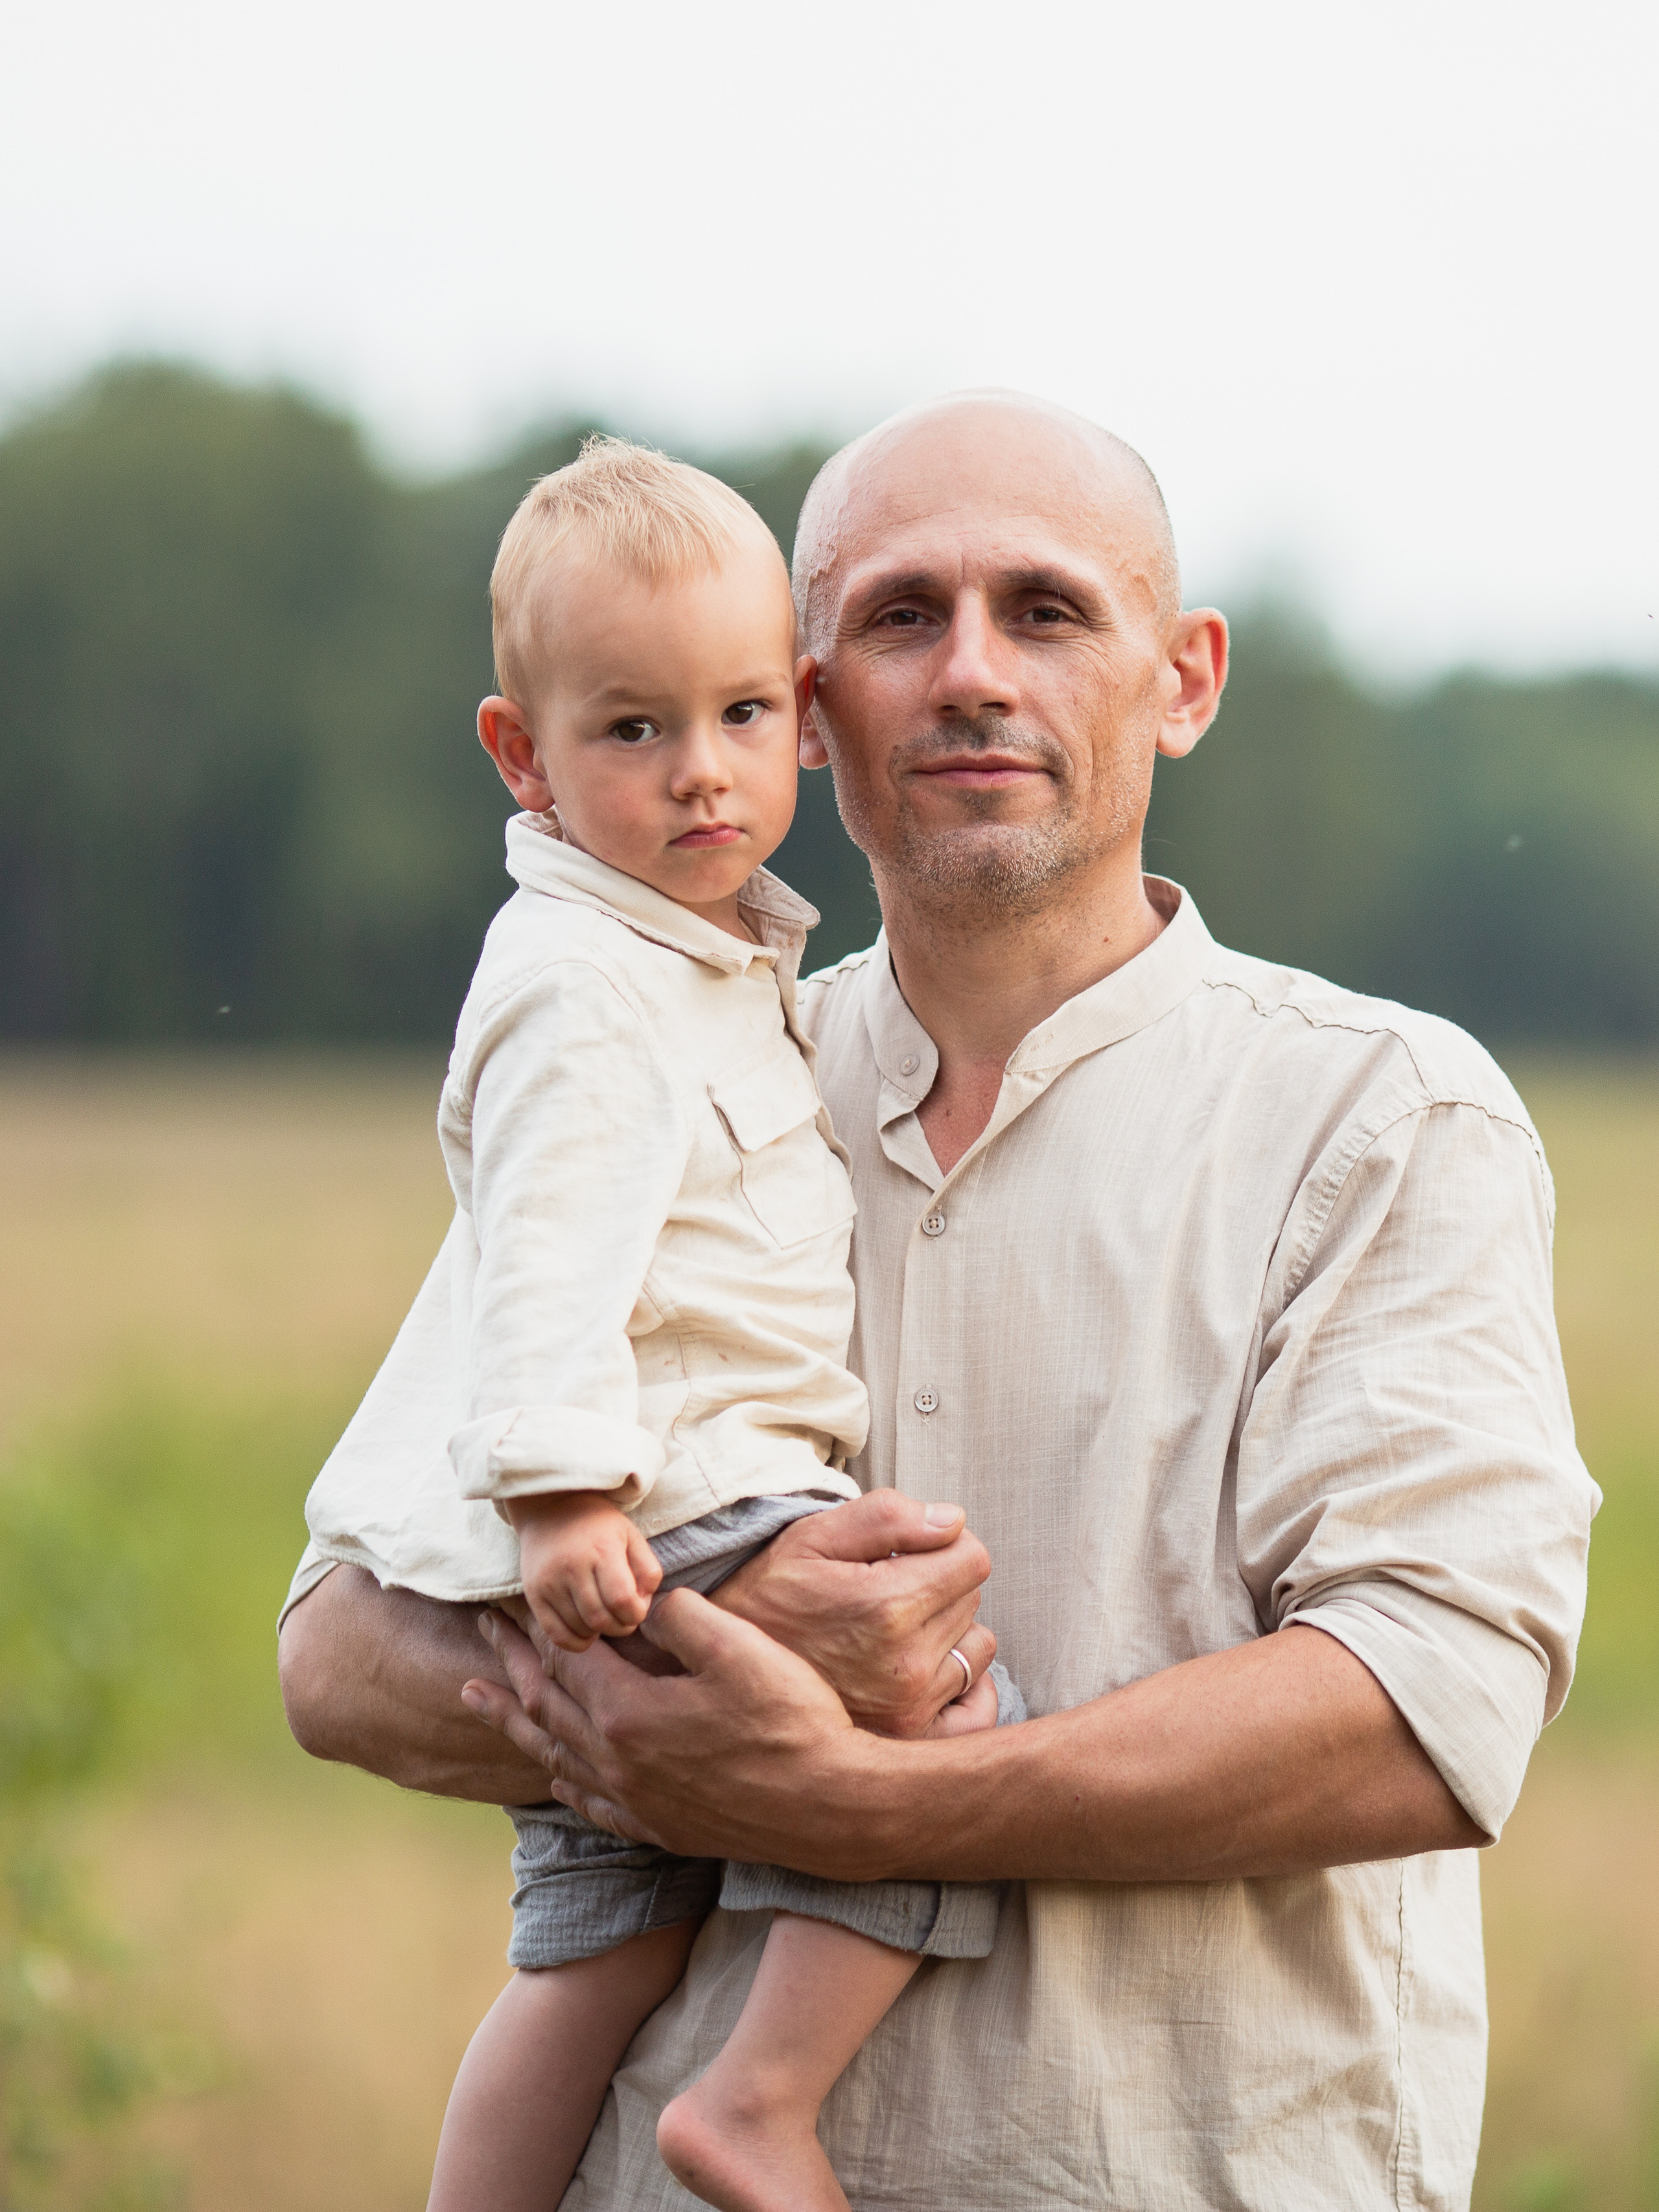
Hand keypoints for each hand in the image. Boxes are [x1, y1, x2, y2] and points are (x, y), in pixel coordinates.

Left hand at [462, 1591, 895, 1870]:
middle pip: (546, 1702)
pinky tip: (552, 1773)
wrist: (830, 1810)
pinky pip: (588, 1802)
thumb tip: (644, 1601)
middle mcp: (617, 1762)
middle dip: (510, 1660)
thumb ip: (682, 1617)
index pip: (567, 1656)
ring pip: (553, 1754)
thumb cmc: (792, 1723)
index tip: (517, 1592)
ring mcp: (636, 1801)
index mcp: (629, 1713)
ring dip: (512, 1719)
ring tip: (473, 1696)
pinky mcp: (659, 1827)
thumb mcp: (740, 1649)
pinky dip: (559, 1779)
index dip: (542, 1620)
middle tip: (481, 1626)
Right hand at [507, 1490, 661, 1651]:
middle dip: (620, 1627)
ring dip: (600, 1633)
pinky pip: (556, 1635)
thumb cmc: (597, 1526)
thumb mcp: (630, 1535)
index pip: (622, 1600)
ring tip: (604, 1616)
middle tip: (623, 1617)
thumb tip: (643, 1603)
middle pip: (602, 1619)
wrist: (549, 1508)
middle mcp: (573, 1567)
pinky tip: (586, 1630)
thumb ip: (648, 1569)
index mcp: (602, 1550)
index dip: (636, 1614)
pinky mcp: (534, 1594)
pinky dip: (576, 1641)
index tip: (636, 1608)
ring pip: (581, 1629)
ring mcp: (550, 1582)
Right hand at [709, 1491, 997, 1737]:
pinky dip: (963, 1687)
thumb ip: (885, 1517)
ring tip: (892, 1634)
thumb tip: (951, 1522)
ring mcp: (912, 1710)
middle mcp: (907, 1665)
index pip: (973, 1559)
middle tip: (886, 1593)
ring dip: (947, 1634)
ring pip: (976, 1648)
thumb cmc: (764, 1600)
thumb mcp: (809, 1538)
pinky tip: (923, 1672)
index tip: (906, 1555)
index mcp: (887, 1607)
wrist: (722, 1679)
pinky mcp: (912, 1741)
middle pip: (972, 1600)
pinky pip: (976, 1707)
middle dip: (938, 1586)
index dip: (942, 1546)